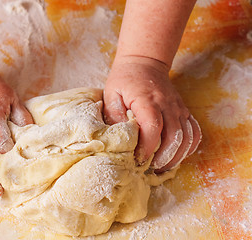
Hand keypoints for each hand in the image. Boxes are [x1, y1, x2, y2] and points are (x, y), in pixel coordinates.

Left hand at [103, 56, 200, 171]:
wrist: (144, 62)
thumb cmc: (125, 79)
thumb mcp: (111, 93)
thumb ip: (114, 115)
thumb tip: (120, 138)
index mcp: (148, 100)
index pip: (153, 127)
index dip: (147, 147)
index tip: (138, 159)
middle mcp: (167, 104)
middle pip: (174, 136)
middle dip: (164, 157)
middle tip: (150, 168)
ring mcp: (178, 108)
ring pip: (187, 136)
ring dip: (177, 156)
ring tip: (162, 167)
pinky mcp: (183, 111)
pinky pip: (194, 131)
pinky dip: (189, 146)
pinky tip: (177, 156)